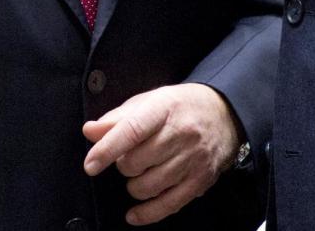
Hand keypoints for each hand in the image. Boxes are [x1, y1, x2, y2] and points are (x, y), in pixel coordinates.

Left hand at [82, 83, 241, 225]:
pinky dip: (146, 214)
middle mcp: (181, 133)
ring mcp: (192, 159)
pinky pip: (167, 206)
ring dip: (134, 185)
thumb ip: (118, 117)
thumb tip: (89, 131)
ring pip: (148, 187)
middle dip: (124, 164)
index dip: (108, 149)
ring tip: (140, 172)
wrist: (225, 112)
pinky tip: (134, 213)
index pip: (133, 130)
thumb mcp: (150, 101)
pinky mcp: (200, 181)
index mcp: (164, 108)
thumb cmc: (180, 106)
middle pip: (137, 162)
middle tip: (130, 157)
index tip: (90, 164)